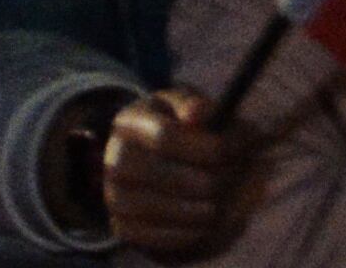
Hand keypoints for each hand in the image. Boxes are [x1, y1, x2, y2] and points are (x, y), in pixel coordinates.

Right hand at [99, 88, 248, 257]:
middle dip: (204, 182)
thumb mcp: (194, 111)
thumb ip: (203, 108)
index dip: (203, 147)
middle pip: (159, 175)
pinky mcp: (122, 226)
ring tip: (218, 204)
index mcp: (131, 121)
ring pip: (158, 209)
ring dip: (198, 210)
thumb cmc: (188, 134)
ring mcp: (114, 193)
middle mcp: (114, 156)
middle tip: (228, 183)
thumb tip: (198, 114)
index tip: (231, 153)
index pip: (164, 136)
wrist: (164, 166)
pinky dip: (187, 234)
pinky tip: (203, 223)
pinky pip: (155, 238)